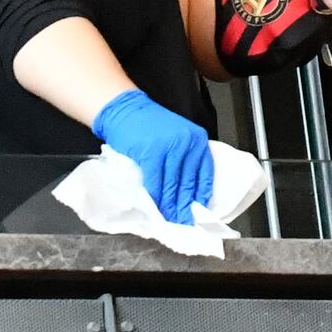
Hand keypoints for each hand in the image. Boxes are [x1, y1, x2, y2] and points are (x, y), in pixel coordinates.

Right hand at [92, 90, 214, 224]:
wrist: (126, 110)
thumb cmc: (149, 124)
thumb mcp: (177, 137)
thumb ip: (185, 158)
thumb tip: (187, 190)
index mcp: (197, 139)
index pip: (204, 173)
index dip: (201, 196)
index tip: (199, 212)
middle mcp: (187, 142)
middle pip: (188, 182)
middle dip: (185, 206)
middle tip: (185, 221)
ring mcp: (169, 148)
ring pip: (172, 185)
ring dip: (170, 206)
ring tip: (171, 219)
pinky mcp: (151, 154)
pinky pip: (155, 182)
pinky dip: (155, 198)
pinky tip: (156, 208)